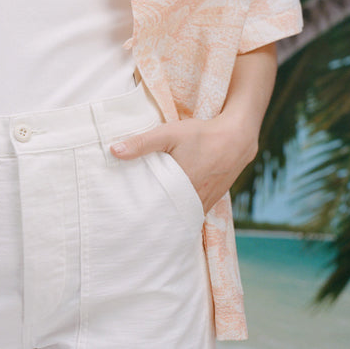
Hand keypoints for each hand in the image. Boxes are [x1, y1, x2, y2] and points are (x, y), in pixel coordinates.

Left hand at [110, 114, 257, 213]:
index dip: (142, 212)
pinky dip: (182, 209)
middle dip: (153, 215)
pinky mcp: (212, 200)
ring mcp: (205, 202)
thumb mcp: (168, 133)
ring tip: (151, 213)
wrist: (236, 138)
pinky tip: (172, 205)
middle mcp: (193, 200)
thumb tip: (114, 151)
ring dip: (169, 213)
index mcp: (180, 187)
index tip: (127, 213)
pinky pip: (193, 211)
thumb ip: (142, 143)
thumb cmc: (202, 134)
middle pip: (168, 214)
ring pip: (181, 214)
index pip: (155, 208)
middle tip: (135, 216)